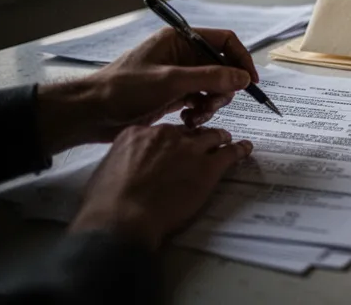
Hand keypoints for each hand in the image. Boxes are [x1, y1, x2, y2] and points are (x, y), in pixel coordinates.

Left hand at [37, 28, 258, 152]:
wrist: (92, 113)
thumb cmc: (124, 89)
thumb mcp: (171, 81)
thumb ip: (210, 77)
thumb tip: (243, 78)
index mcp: (179, 40)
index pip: (224, 41)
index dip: (240, 59)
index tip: (250, 82)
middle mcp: (182, 55)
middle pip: (222, 67)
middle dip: (223, 88)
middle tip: (214, 103)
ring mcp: (178, 76)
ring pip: (213, 87)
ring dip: (211, 104)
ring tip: (195, 116)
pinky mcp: (174, 95)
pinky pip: (200, 101)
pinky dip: (199, 112)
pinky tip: (186, 121)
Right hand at [70, 124, 251, 249]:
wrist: (122, 219)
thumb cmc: (105, 203)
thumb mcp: (106, 170)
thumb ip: (122, 161)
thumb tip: (126, 168)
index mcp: (138, 134)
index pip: (161, 132)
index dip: (169, 141)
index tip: (172, 147)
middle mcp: (165, 135)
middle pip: (187, 132)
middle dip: (195, 139)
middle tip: (202, 146)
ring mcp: (189, 149)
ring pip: (211, 137)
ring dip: (219, 140)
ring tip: (227, 141)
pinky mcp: (207, 167)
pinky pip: (229, 153)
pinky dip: (239, 151)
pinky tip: (245, 149)